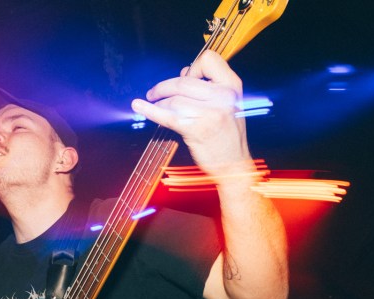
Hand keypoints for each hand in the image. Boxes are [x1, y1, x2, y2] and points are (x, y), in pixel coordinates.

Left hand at [131, 49, 252, 176]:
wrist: (234, 164)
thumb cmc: (228, 134)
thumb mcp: (227, 103)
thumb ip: (208, 86)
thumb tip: (185, 71)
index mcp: (231, 85)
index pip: (208, 60)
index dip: (193, 66)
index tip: (185, 76)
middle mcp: (223, 97)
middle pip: (184, 81)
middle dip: (164, 86)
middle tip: (153, 93)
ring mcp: (210, 113)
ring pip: (174, 99)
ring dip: (159, 102)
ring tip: (153, 105)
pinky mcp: (195, 130)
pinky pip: (167, 116)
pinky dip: (150, 111)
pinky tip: (139, 106)